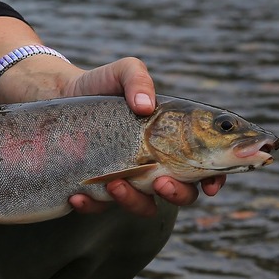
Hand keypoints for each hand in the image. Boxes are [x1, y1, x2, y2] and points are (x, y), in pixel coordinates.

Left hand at [62, 57, 227, 215]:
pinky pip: (100, 207)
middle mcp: (157, 165)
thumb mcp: (123, 72)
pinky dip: (91, 205)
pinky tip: (77, 195)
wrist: (63, 95)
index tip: (210, 185)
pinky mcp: (99, 189)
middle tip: (161, 182)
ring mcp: (129, 180)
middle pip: (183, 193)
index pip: (208, 165)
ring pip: (144, 206)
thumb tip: (144, 105)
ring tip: (114, 182)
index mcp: (175, 139)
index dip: (216, 178)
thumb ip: (138, 79)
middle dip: (177, 194)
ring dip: (133, 201)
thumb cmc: (103, 84)